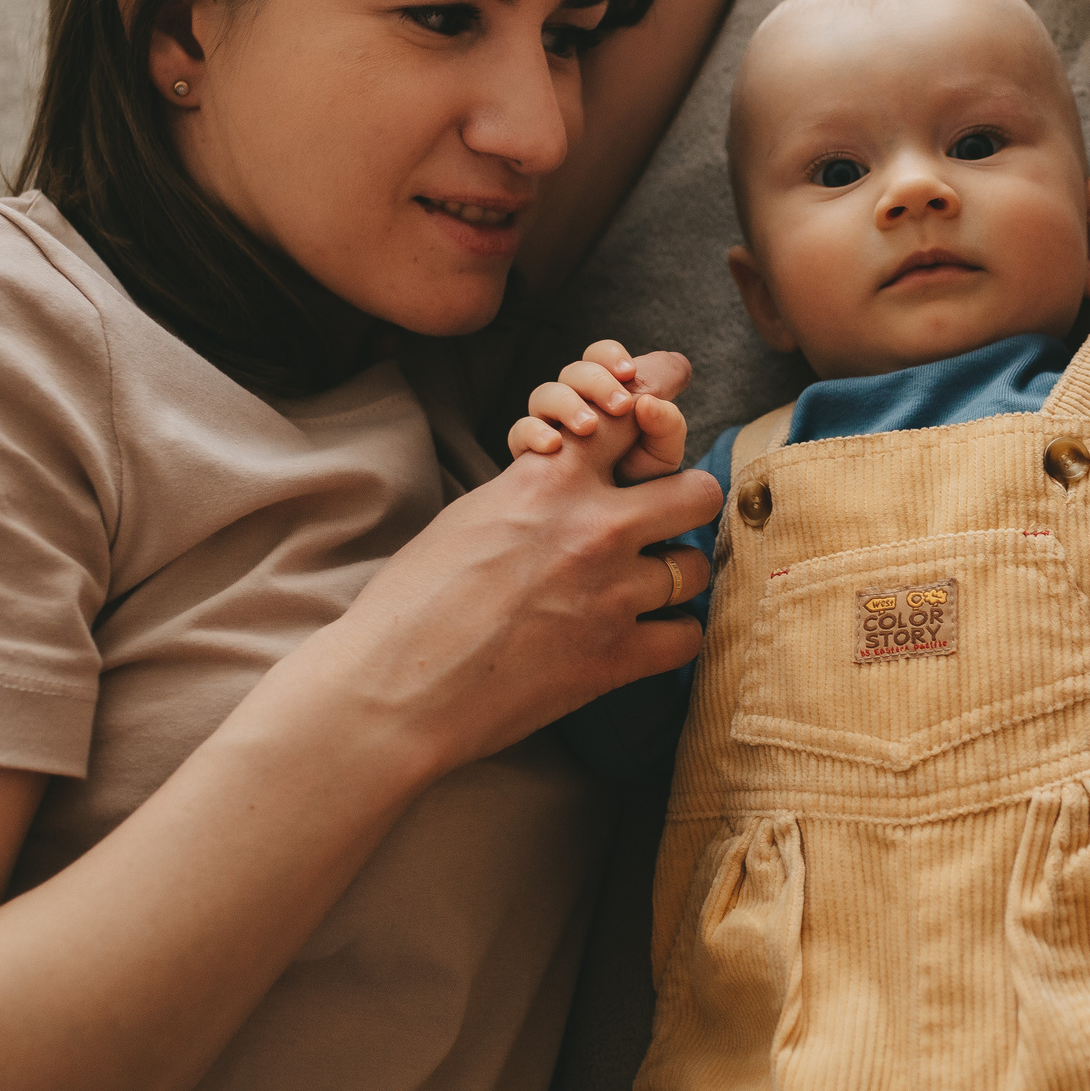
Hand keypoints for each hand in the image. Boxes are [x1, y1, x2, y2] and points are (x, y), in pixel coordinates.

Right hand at [303, 367, 717, 781]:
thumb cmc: (412, 601)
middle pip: (697, 491)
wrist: (392, 685)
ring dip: (674, 577)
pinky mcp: (615, 658)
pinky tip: (641, 638)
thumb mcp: (472, 515)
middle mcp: (592, 527)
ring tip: (642, 589)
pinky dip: (669, 638)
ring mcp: (610, 593)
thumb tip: (564, 483)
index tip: (665, 410)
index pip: (635, 414)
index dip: (659, 405)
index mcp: (549, 479)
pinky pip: (685, 637)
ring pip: (694, 567)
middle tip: (661, 527)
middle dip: (684, 506)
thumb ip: (533, 492)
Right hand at [506, 340, 691, 484]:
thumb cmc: (637, 488)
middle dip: (596, 380)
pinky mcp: (530, 454)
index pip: (602, 357)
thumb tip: (649, 403)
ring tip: (589, 428)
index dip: (611, 356)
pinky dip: (535, 432)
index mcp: (609, 396)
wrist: (607, 530)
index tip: (628, 373)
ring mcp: (552, 426)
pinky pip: (520, 432)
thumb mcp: (661, 458)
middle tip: (620, 406)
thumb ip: (668, 424)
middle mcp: (579, 405)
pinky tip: (554, 446)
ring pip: (545, 394)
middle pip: (574, 371)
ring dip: (568, 404)